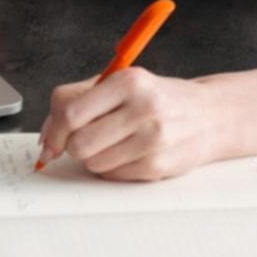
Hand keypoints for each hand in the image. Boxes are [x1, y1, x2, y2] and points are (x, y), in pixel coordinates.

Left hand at [37, 67, 224, 180]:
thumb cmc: (158, 98)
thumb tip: (47, 133)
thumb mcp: (122, 83)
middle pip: (79, 143)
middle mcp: (142, 108)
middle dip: (72, 146)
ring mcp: (152, 140)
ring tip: (114, 142)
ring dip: (94, 157)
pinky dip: (112, 168)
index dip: (52, 130)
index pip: (71, 112)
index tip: (50, 139)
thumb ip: (80, 98)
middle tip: (82, 139)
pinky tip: (129, 153)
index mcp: (128, 81)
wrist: (209, 115)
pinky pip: (112, 176)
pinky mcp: (157, 166)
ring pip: (93, 163)